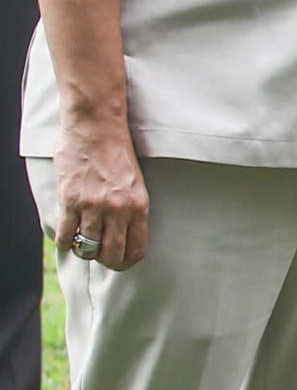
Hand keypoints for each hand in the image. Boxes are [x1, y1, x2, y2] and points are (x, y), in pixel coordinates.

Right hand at [55, 116, 149, 271]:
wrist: (97, 128)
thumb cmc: (118, 153)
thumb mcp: (136, 182)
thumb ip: (131, 209)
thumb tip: (124, 235)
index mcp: (139, 205)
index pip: (136, 249)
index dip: (126, 261)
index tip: (118, 260)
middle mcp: (118, 209)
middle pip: (111, 255)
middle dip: (104, 261)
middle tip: (98, 256)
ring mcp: (94, 206)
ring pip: (87, 248)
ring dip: (83, 250)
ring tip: (82, 242)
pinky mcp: (71, 200)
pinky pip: (66, 235)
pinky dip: (65, 242)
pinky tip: (67, 236)